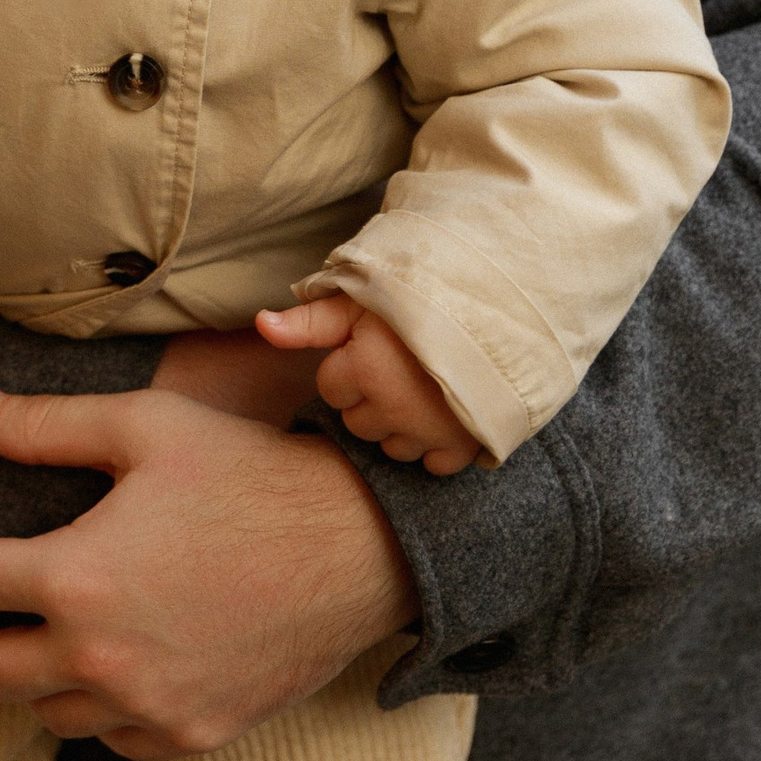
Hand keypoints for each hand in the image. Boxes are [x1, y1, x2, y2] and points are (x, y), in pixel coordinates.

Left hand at [0, 378, 416, 759]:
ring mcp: (148, 707)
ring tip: (25, 648)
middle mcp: (100, 659)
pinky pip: (116, 740)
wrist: (358, 548)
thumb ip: (45, 427)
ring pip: (48, 714)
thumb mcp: (145, 428)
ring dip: (25, 682)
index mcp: (76, 579)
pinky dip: (95, 712)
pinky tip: (102, 678)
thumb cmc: (250, 473)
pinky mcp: (193, 733)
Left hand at [257, 293, 484, 475]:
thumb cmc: (421, 295)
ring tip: (422, 386)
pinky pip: (433, 465)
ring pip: (392, 447)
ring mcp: (430, 430)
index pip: (330, 389)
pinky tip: (443, 413)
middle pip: (358, 424)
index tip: (376, 346)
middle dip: (371, 397)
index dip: (349, 365)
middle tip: (400, 365)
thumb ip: (309, 320)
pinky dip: (436, 445)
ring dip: (400, 425)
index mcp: (364, 369)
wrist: (499, 303)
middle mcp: (394, 407)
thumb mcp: (361, 300)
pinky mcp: (464, 444)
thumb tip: (261, 324)